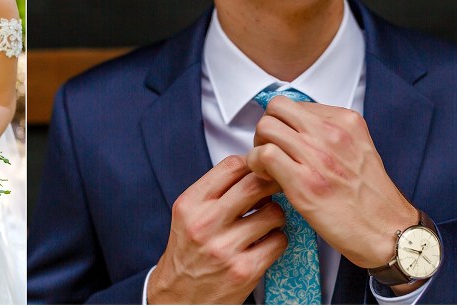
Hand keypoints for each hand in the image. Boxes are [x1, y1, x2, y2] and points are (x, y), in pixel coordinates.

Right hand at [148, 155, 287, 303]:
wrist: (178, 298)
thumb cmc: (188, 254)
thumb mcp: (189, 215)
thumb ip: (216, 192)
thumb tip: (256, 169)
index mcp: (190, 205)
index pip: (232, 166)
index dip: (252, 164)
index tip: (259, 171)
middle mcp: (205, 224)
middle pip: (256, 184)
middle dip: (272, 183)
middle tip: (275, 189)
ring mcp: (225, 248)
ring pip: (273, 213)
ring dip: (276, 216)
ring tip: (266, 222)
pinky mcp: (244, 270)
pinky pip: (279, 241)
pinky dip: (277, 240)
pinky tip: (265, 244)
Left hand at [247, 96, 416, 270]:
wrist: (387, 230)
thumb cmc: (371, 198)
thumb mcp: (358, 149)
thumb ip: (330, 135)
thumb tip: (297, 131)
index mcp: (345, 121)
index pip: (295, 104)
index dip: (283, 123)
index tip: (285, 141)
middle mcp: (331, 132)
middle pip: (276, 108)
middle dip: (266, 128)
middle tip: (270, 149)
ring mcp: (317, 155)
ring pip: (266, 127)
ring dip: (258, 146)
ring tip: (266, 166)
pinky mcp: (304, 181)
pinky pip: (264, 154)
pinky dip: (256, 164)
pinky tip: (267, 178)